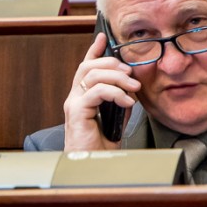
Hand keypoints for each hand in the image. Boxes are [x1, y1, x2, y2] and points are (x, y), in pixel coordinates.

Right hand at [63, 32, 139, 151]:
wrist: (90, 168)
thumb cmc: (99, 149)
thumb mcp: (115, 121)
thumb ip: (119, 104)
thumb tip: (130, 91)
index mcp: (82, 97)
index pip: (86, 66)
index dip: (94, 50)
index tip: (103, 37)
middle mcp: (74, 97)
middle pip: (89, 66)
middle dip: (112, 63)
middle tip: (131, 73)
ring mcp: (73, 103)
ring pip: (93, 74)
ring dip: (118, 77)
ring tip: (134, 88)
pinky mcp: (76, 112)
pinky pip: (96, 92)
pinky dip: (114, 92)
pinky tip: (127, 102)